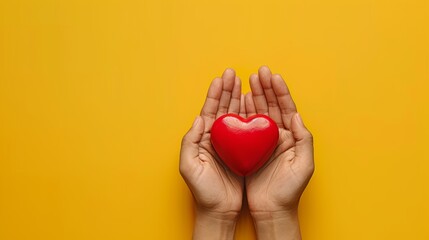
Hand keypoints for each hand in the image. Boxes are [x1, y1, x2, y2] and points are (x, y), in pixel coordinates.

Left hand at [180, 69, 244, 238]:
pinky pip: (247, 129)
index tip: (222, 78)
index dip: (215, 93)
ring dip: (239, 98)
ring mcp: (231, 143)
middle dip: (228, 90)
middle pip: (223, 108)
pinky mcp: (243, 151)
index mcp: (203, 138)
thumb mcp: (190, 167)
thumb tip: (199, 118)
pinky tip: (254, 104)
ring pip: (235, 115)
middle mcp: (217, 137)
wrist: (219, 210)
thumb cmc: (203, 191)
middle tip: (234, 73)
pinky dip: (250, 115)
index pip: (210, 110)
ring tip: (245, 82)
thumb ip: (190, 141)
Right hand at [245, 66, 313, 238]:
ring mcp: (262, 141)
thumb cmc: (290, 190)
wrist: (272, 209)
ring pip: (258, 113)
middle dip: (266, 88)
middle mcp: (278, 135)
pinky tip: (240, 101)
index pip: (286, 108)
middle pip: (271, 106)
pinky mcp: (249, 148)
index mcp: (292, 136)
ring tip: (248, 81)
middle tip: (259, 72)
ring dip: (254, 96)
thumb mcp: (304, 165)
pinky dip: (243, 112)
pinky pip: (246, 126)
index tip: (273, 76)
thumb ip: (304, 139)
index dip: (280, 91)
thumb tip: (296, 115)